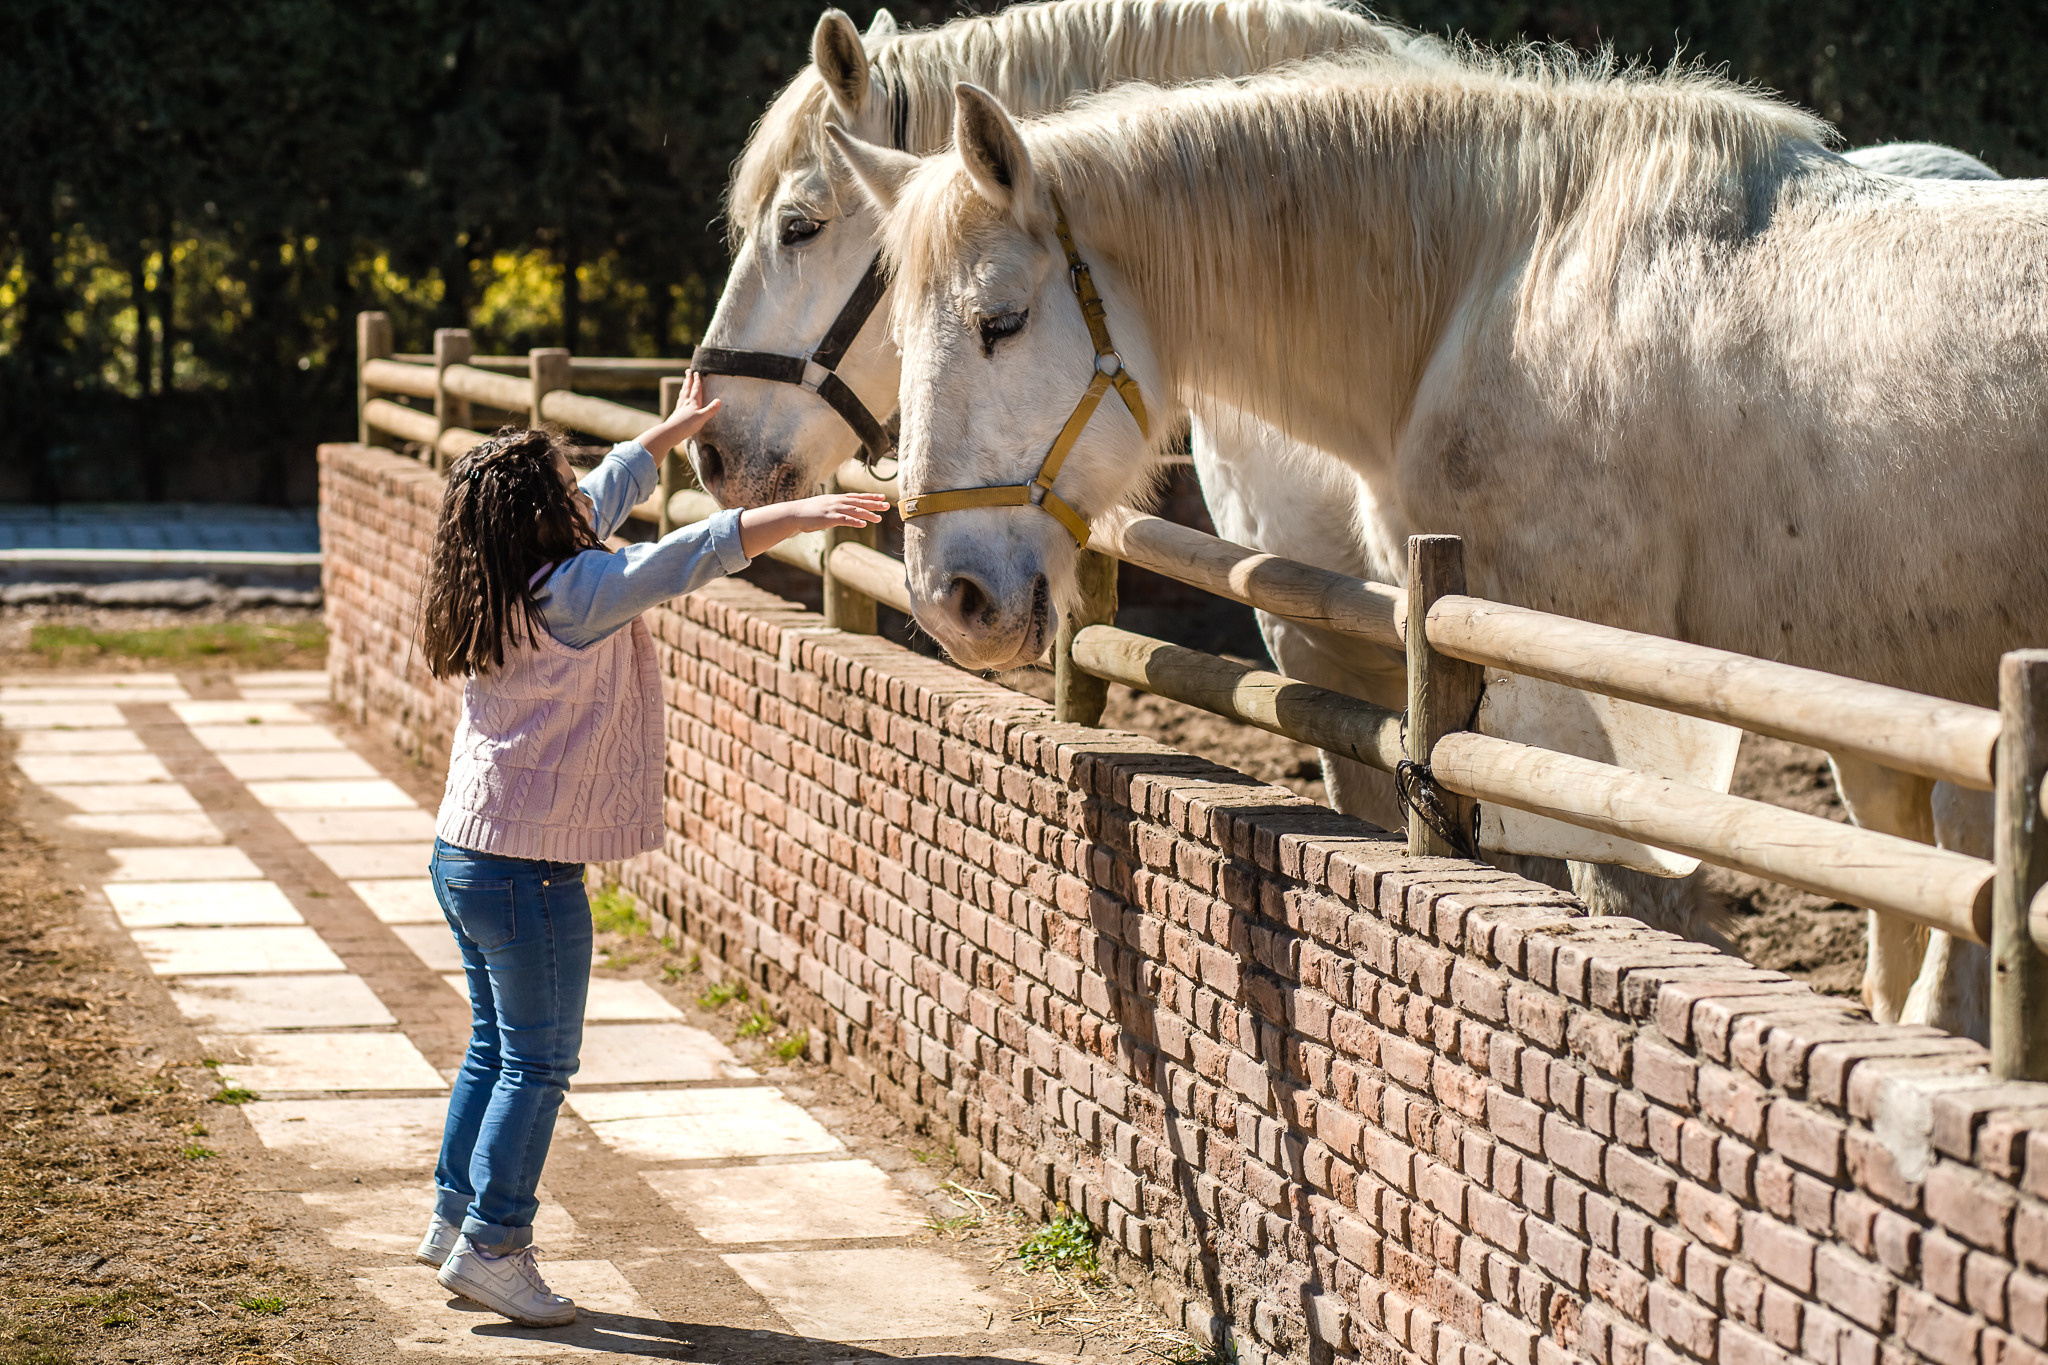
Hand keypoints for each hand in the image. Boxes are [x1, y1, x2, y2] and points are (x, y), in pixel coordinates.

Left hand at [636, 371, 720, 458]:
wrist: (672, 432)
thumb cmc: (687, 425)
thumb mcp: (702, 418)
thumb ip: (710, 410)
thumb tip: (719, 401)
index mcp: (693, 403)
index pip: (696, 389)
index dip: (697, 381)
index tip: (696, 373)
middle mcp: (686, 403)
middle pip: (687, 388)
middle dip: (688, 380)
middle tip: (687, 371)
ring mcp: (680, 408)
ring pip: (683, 394)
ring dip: (684, 387)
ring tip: (684, 382)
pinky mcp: (676, 414)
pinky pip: (679, 402)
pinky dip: (680, 398)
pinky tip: (680, 400)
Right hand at [738, 492, 889, 557]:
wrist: (795, 513)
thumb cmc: (809, 512)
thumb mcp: (825, 506)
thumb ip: (836, 507)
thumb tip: (845, 511)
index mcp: (837, 499)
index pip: (858, 496)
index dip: (871, 497)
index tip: (882, 497)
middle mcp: (837, 502)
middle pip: (859, 502)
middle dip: (874, 504)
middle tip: (887, 505)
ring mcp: (833, 509)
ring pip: (855, 511)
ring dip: (868, 514)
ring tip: (879, 519)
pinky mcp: (829, 518)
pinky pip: (844, 520)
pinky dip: (854, 521)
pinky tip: (863, 525)